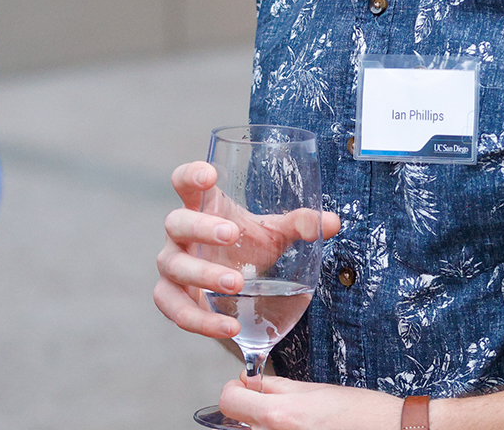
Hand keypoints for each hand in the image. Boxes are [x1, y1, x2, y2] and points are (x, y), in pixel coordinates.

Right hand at [153, 161, 338, 340]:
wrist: (235, 290)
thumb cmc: (248, 249)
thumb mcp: (274, 234)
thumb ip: (300, 224)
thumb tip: (331, 222)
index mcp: (203, 207)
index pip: (185, 182)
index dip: (191, 176)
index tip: (209, 174)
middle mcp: (181, 234)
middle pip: (177, 222)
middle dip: (202, 228)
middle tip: (231, 234)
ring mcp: (172, 266)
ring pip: (174, 266)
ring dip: (203, 275)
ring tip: (236, 284)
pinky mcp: (172, 298)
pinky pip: (174, 308)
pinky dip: (199, 320)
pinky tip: (229, 328)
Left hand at [216, 375, 402, 429]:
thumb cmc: (361, 413)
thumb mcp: (314, 390)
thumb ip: (277, 387)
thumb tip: (251, 381)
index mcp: (280, 415)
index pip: (229, 401)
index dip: (236, 389)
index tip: (246, 387)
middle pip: (238, 423)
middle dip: (250, 410)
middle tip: (271, 404)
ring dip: (266, 424)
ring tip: (294, 420)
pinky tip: (302, 429)